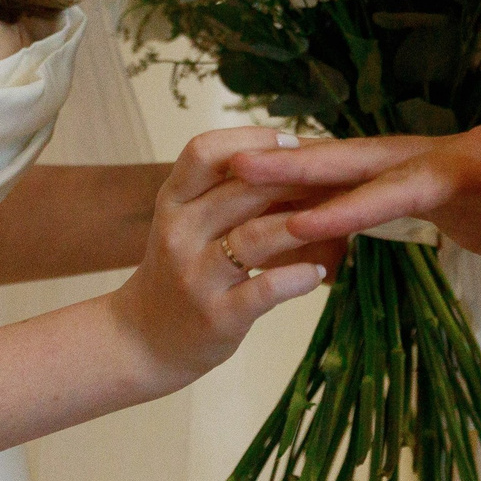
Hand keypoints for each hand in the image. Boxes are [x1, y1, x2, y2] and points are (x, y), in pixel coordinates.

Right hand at [108, 127, 346, 390]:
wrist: (143, 341)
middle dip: (296, 178)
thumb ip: (224, 191)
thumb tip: (290, 155)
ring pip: (255, 235)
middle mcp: (178, 233)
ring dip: (303, 223)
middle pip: (241, 187)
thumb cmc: (179, 270)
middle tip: (336, 177)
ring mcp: (196, 276)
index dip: (252, 140)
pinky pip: (266, 288)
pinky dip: (298, 277)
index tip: (293, 143)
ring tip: (336, 219)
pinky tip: (317, 272)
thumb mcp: (187, 222)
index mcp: (172, 201)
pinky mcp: (218, 315)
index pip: (204, 151)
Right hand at [228, 124, 480, 285]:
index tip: (290, 216)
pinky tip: (314, 216)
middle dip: (300, 170)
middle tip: (233, 168)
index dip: (342, 199)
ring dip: (311, 185)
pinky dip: (341, 206)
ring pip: (363, 178)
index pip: (392, 182)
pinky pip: (380, 201)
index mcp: (464, 160)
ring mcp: (442, 179)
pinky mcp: (447, 202)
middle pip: (361, 164)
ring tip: (250, 187)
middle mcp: (444, 160)